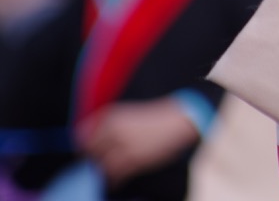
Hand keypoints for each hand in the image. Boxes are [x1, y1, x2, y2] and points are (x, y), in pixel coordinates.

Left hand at [76, 97, 200, 185]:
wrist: (178, 121)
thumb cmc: (153, 119)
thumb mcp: (127, 116)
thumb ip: (108, 128)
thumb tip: (88, 143)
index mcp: (111, 118)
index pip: (82, 136)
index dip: (83, 147)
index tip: (87, 152)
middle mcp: (114, 131)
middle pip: (90, 152)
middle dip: (93, 159)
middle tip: (99, 163)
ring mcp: (124, 146)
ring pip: (101, 165)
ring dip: (102, 170)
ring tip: (110, 171)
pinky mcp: (134, 160)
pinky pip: (115, 175)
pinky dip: (114, 180)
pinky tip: (117, 180)